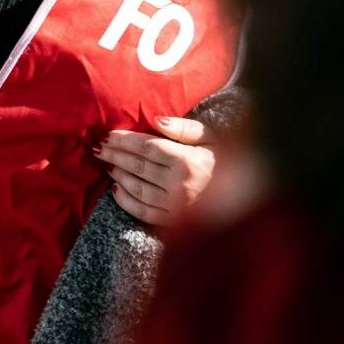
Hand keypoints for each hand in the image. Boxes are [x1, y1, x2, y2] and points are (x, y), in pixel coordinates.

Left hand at [93, 115, 216, 226]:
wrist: (245, 195)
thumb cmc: (224, 159)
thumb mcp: (211, 137)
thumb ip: (184, 128)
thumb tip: (156, 120)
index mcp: (190, 161)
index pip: (148, 147)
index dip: (125, 140)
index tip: (109, 135)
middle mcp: (181, 185)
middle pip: (138, 166)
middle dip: (115, 155)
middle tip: (99, 148)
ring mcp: (176, 206)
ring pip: (138, 188)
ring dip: (119, 175)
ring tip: (108, 165)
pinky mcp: (174, 222)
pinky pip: (143, 212)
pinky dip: (126, 201)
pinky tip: (116, 189)